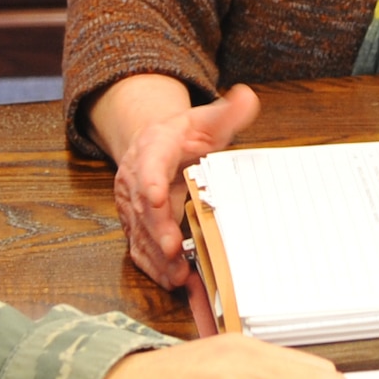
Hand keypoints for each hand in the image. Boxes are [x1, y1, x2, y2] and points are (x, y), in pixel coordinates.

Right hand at [110, 85, 260, 287]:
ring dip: (156, 255)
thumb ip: (227, 113)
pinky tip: (171, 280)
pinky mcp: (134, 223)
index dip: (151, 182)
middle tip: (173, 249)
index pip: (149, 164)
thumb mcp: (206, 120)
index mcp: (153, 148)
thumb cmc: (182, 136)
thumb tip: (247, 98)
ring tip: (178, 275)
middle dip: (157, 229)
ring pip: (139, 231)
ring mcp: (131, 203)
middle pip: (142, 206)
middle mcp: (135, 177)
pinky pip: (139, 247)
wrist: (150, 143)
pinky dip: (153, 266)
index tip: (156, 197)